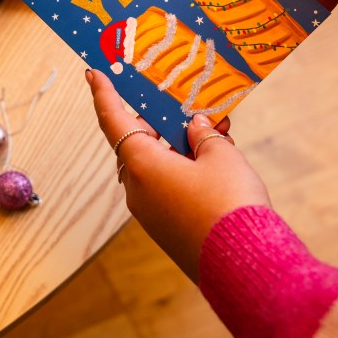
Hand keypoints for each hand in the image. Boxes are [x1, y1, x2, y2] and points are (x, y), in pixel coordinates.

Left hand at [86, 69, 270, 282]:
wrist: (244, 266)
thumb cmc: (229, 203)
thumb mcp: (222, 156)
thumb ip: (205, 135)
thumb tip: (195, 127)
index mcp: (141, 163)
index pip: (113, 119)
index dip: (103, 93)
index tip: (93, 72)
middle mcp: (137, 187)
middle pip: (138, 142)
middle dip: (161, 122)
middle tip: (186, 105)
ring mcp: (149, 211)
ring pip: (156, 166)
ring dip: (178, 147)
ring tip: (215, 133)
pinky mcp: (165, 228)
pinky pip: (166, 187)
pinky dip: (184, 170)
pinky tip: (215, 163)